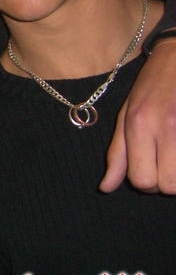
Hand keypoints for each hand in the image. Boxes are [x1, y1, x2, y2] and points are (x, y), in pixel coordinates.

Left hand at [102, 38, 175, 193]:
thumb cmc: (150, 87)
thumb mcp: (126, 115)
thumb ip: (118, 154)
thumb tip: (106, 188)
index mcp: (139, 125)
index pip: (141, 180)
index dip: (146, 183)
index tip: (149, 168)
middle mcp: (165, 127)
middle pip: (167, 186)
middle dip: (166, 182)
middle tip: (165, 163)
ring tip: (174, 154)